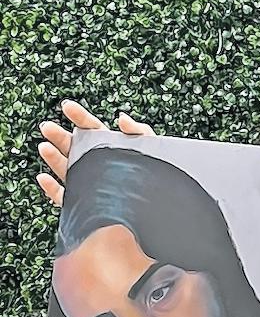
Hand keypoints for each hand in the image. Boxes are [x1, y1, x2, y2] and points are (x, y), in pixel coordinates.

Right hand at [37, 99, 154, 205]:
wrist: (158, 209)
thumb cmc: (156, 177)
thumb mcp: (152, 150)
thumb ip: (139, 132)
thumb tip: (122, 118)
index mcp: (109, 147)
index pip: (92, 129)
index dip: (80, 117)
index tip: (67, 107)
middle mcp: (95, 164)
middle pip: (73, 147)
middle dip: (60, 136)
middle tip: (48, 127)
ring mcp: (87, 183)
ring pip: (65, 170)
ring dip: (53, 158)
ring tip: (45, 147)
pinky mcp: (83, 204)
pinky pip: (63, 197)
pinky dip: (51, 189)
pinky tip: (44, 178)